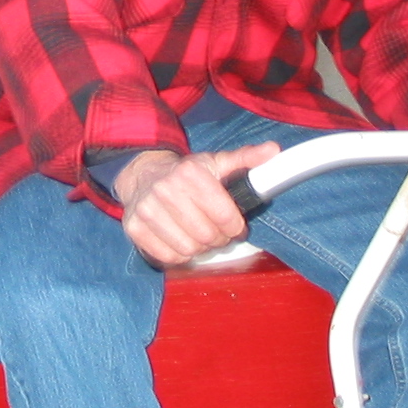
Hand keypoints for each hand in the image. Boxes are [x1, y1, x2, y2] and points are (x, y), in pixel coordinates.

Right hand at [114, 143, 281, 267]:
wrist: (144, 176)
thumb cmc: (187, 173)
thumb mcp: (216, 162)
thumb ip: (246, 159)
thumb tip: (273, 150)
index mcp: (189, 172)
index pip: (225, 215)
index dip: (236, 226)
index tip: (235, 226)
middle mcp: (165, 189)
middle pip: (207, 236)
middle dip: (219, 239)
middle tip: (218, 233)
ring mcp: (147, 210)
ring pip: (189, 249)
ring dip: (200, 249)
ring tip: (200, 236)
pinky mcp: (135, 228)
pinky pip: (168, 257)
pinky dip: (180, 255)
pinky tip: (182, 240)